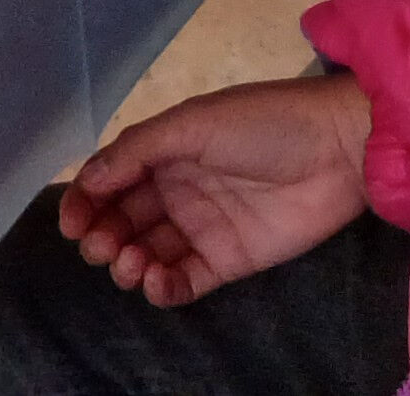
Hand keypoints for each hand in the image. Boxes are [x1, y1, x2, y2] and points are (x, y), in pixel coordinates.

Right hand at [54, 76, 373, 307]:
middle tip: (102, 245)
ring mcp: (202, 227)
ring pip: (147, 253)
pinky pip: (184, 281)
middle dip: (103, 236)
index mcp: (166, 150)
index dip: (86, 202)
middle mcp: (178, 189)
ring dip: (128, 263)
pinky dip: (162, 288)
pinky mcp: (227, 261)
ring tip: (132, 263)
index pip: (111, 180)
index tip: (71, 224)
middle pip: (123, 220)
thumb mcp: (194, 123)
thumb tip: (85, 180)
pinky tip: (156, 281)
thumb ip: (138, 150)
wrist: (338, 149)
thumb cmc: (263, 123)